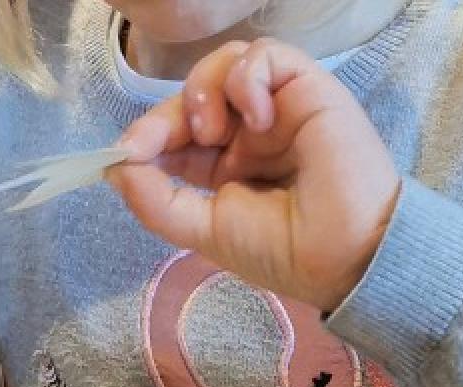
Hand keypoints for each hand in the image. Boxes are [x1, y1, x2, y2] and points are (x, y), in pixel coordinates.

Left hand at [106, 39, 399, 309]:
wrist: (347, 255)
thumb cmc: (282, 251)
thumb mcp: (203, 231)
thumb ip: (156, 201)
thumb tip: (115, 167)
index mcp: (224, 166)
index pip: (173, 133)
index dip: (145, 135)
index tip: (126, 153)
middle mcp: (248, 133)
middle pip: (193, 95)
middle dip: (168, 116)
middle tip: (168, 142)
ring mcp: (277, 109)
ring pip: (226, 64)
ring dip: (203, 89)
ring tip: (214, 131)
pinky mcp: (307, 88)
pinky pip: (266, 55)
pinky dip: (247, 78)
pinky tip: (256, 117)